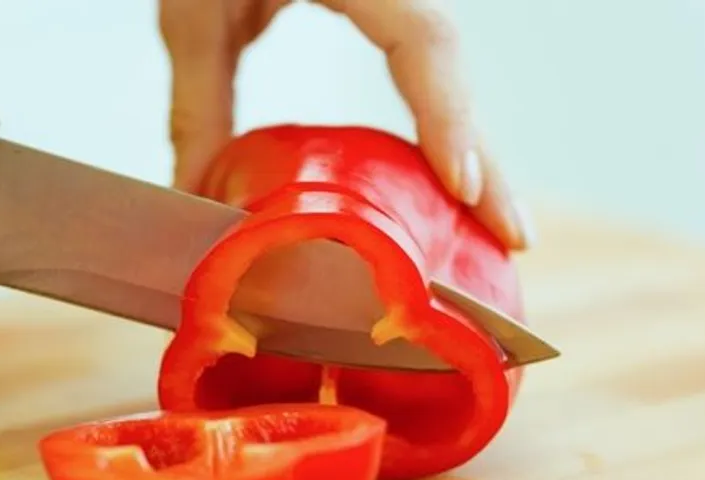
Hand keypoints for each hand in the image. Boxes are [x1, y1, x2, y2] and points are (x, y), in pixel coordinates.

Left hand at [158, 0, 533, 249]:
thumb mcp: (191, 12)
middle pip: (450, 61)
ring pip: (444, 64)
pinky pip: (421, 60)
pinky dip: (437, 117)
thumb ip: (197, 101)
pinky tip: (442, 169)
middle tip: (513, 233)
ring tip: (487, 218)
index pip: (422, 38)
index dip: (447, 115)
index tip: (463, 185)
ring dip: (467, 141)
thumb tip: (198, 195)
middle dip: (483, 153)